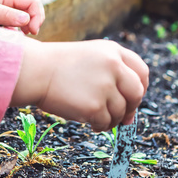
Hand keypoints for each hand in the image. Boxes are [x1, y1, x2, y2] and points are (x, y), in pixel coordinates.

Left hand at [0, 0, 44, 34]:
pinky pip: (11, 21)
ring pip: (22, 14)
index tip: (31, 31)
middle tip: (30, 34)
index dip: (37, 15)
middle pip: (30, 6)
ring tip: (22, 36)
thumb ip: (6, 15)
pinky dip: (14, 28)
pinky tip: (10, 36)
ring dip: (25, 24)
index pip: (31, 0)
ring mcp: (0, 7)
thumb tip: (27, 20)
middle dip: (34, 19)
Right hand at [11, 39, 148, 131]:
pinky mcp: (95, 106)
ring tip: (95, 115)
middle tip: (121, 115)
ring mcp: (105, 86)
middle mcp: (113, 66)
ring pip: (121, 112)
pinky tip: (88, 120)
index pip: (142, 71)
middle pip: (137, 93)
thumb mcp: (90, 57)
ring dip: (112, 118)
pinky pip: (106, 123)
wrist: (35, 70)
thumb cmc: (59, 66)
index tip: (132, 96)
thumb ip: (113, 76)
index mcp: (112, 51)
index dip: (141, 87)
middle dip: (131, 107)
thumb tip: (131, 115)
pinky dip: (100, 125)